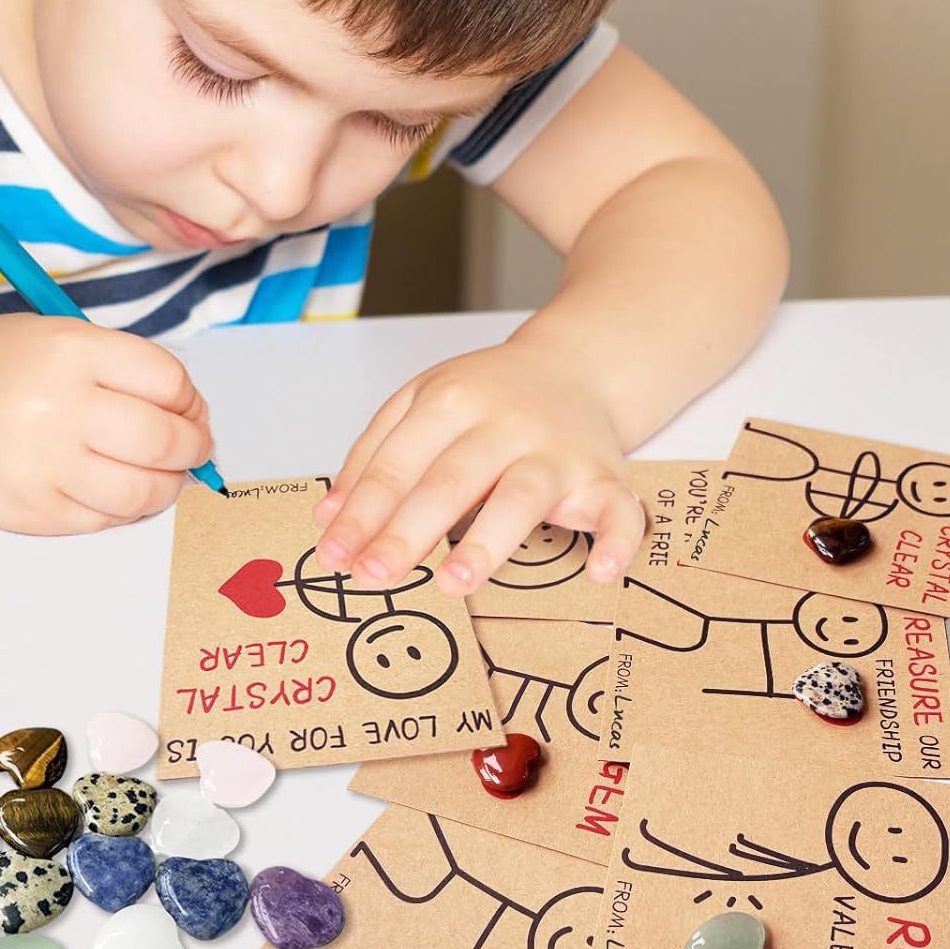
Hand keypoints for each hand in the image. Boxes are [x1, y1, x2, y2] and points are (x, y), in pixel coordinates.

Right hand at [0, 314, 212, 532]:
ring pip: (145, 491)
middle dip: (194, 445)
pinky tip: (119, 489)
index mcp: (68, 351)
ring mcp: (44, 467)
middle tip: (194, 445)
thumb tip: (189, 413)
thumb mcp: (52, 337)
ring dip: (169, 484)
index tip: (188, 405)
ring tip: (164, 472)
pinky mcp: (34, 513)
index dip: (190, 397)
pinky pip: (107, 520)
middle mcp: (58, 408)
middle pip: (164, 439)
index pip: (166, 379)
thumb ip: (119, 368)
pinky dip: (128, 508)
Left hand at [310, 334, 645, 594]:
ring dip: (488, 540)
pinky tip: (598, 573)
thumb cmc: (487, 398)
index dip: (362, 511)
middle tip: (373, 577)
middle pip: (450, 480)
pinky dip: (616, 541)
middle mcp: (504, 423)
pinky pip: (620, 510)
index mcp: (450, 401)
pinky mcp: (604, 477)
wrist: (574, 366)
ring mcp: (557, 451)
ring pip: (522, 495)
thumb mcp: (418, 405)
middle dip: (407, 532)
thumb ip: (372, 455)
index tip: (335, 554)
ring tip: (452, 582)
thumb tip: (329, 517)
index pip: (397, 462)